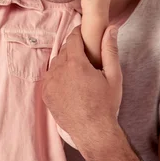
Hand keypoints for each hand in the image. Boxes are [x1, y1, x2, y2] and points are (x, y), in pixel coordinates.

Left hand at [42, 25, 122, 150]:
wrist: (93, 132)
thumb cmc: (106, 104)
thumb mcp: (114, 76)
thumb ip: (110, 50)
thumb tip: (110, 28)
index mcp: (76, 64)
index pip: (73, 38)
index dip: (79, 33)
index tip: (85, 32)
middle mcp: (59, 71)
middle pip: (65, 49)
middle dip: (75, 48)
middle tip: (86, 54)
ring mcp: (49, 83)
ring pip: (56, 62)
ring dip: (66, 62)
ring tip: (79, 71)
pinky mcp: (45, 93)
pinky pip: (50, 76)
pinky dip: (58, 75)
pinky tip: (70, 82)